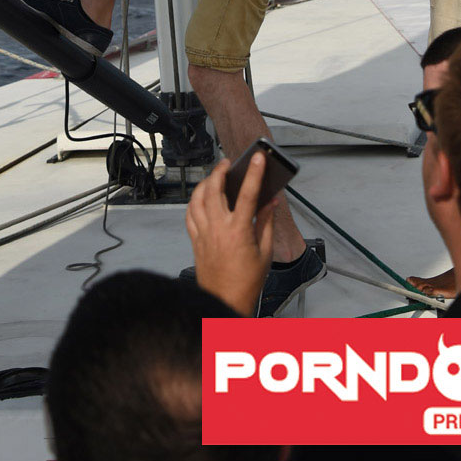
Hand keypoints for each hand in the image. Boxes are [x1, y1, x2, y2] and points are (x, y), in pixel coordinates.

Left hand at [185, 155, 274, 315]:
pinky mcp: (195, 240)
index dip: (255, 173)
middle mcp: (218, 229)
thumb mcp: (265, 252)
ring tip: (213, 176)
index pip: (248, 194)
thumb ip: (266, 223)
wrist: (224, 302)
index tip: (259, 158)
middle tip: (228, 163)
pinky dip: (194, 201)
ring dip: (205, 183)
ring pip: (198, 199)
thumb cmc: (246, 282)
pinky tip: (200, 198)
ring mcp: (204, 233)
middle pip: (215, 189)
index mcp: (239, 231)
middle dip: (220, 171)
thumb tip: (271, 202)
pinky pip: (189, 214)